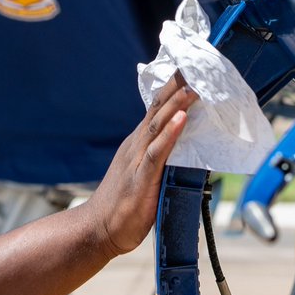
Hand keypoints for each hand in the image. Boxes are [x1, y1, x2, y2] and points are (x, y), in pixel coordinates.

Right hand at [84, 72, 197, 257]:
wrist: (97, 229)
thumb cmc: (124, 205)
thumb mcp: (145, 175)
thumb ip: (161, 158)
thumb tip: (187, 148)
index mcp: (139, 143)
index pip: (158, 108)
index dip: (173, 88)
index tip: (191, 68)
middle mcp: (136, 145)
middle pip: (158, 109)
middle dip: (177, 87)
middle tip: (196, 65)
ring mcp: (136, 160)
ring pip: (158, 125)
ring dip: (176, 104)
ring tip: (194, 87)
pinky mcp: (140, 179)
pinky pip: (156, 152)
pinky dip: (170, 133)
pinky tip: (181, 119)